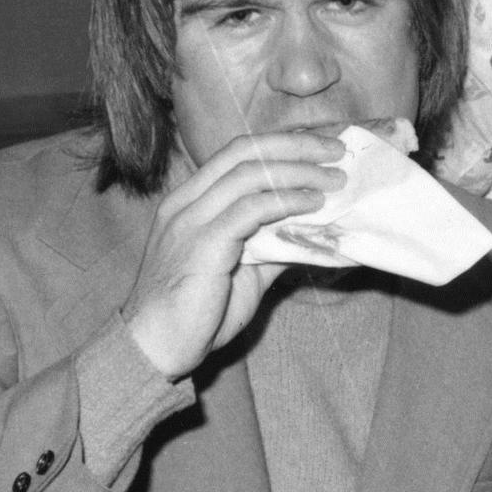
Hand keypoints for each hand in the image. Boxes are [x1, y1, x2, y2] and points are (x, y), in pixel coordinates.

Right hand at [124, 132, 344, 379]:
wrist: (154, 348)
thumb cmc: (197, 312)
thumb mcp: (242, 270)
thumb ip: (272, 244)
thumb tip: (314, 231)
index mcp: (189, 200)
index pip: (237, 152)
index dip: (282, 143)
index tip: (322, 145)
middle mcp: (185, 202)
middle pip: (245, 152)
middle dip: (296, 145)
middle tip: (337, 151)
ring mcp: (190, 220)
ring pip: (249, 174)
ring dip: (299, 172)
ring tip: (335, 179)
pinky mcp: (201, 244)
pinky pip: (249, 210)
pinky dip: (286, 202)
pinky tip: (313, 204)